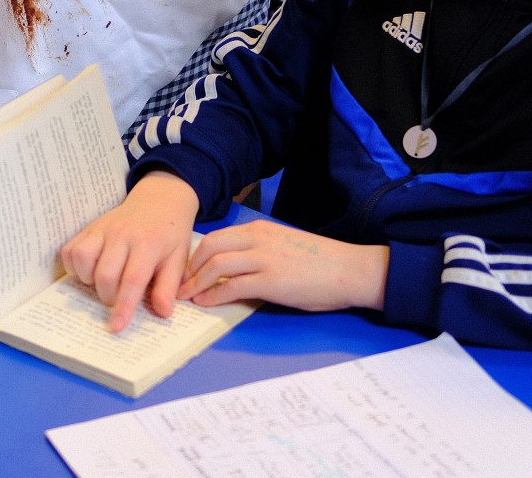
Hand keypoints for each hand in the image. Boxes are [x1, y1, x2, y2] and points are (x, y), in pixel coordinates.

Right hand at [59, 171, 199, 332]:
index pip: (132, 280)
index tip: (116, 327)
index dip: (123, 307)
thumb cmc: (169, 234)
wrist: (159, 200)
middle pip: (105, 274)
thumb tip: (162, 313)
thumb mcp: (178, 258)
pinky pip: (70, 250)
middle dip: (108, 296)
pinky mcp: (89, 227)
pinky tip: (89, 270)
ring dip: (88, 280)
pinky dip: (74, 266)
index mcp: (147, 244)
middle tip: (118, 297)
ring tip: (102, 282)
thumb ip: (168, 286)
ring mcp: (102, 229)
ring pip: (82, 259)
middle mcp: (121, 235)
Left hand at [177, 218, 389, 312]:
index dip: (196, 255)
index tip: (187, 271)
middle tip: (180, 284)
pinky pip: (232, 286)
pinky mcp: (271, 281)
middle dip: (189, 267)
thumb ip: (258, 252)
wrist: (351, 270)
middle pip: (209, 247)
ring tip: (186, 296)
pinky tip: (205, 302)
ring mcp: (264, 259)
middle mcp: (258, 239)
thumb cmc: (321, 262)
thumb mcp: (284, 247)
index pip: (217, 237)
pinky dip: (214, 294)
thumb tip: (232, 269)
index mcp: (260, 230)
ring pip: (216, 265)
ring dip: (196, 282)